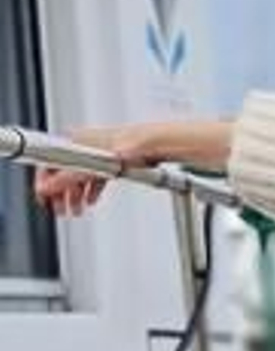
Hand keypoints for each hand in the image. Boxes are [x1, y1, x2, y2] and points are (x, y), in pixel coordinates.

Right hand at [32, 125, 151, 216]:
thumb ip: (66, 179)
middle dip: (61, 194)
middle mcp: (82, 144)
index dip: (45, 183)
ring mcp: (96, 153)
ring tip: (77, 210)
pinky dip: (91, 190)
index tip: (46, 199)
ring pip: (79, 177)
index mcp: (72, 140)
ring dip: (76, 196)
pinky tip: (91, 200)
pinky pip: (95, 177)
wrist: (152, 145)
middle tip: (61, 210)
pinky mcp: (110, 161)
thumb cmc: (128, 145)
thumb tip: (48, 188)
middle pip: (64, 172)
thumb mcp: (91, 167)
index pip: (49, 163)